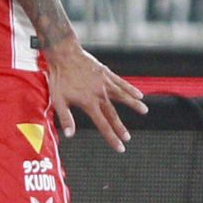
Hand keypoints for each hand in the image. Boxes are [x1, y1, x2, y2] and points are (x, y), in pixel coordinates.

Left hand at [45, 36, 146, 152]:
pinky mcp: (106, 73)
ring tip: (144, 111)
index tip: (120, 147)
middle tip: (128, 138)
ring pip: (123, 96)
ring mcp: (105, 83)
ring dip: (133, 104)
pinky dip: (130, 89)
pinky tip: (139, 94)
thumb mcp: (58, 100)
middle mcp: (100, 94)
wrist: (64, 54)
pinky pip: (121, 83)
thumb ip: (65, 118)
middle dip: (121, 128)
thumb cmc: (59, 78)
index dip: (112, 137)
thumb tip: (70, 135)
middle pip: (113, 114)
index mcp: (88, 103)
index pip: (103, 124)